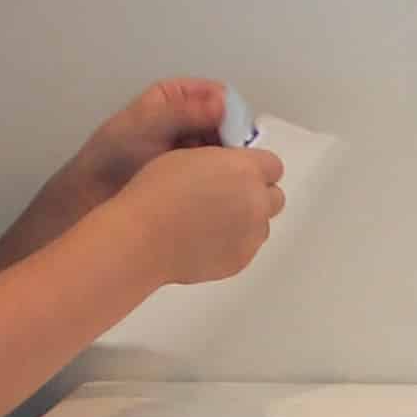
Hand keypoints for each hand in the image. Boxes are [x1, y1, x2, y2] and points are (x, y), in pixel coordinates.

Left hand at [67, 80, 242, 212]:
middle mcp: (190, 118)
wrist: (92, 195)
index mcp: (177, 96)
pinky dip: (221, 177)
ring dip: (228, 161)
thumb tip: (221, 104)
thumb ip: (182, 113)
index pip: (219, 95)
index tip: (233, 136)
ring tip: (227, 178)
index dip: (230, 113)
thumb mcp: (146, 126)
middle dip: (232, 140)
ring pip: (226, 148)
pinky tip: (221, 189)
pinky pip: (218, 170)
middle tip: (232, 163)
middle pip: (228, 122)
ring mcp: (194, 147)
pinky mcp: (196, 173)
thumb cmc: (113, 156)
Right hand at [118, 144, 284, 292]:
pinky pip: (247, 247)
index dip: (255, 168)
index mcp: (245, 170)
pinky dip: (234, 243)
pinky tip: (207, 238)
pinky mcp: (241, 260)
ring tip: (213, 221)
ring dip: (247, 221)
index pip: (273, 165)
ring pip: (262, 225)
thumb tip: (230, 169)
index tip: (241, 172)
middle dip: (256, 195)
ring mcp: (251, 234)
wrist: (142, 238)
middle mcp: (255, 202)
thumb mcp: (188, 156)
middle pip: (274, 197)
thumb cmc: (156, 194)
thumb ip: (223, 161)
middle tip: (228, 196)